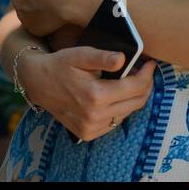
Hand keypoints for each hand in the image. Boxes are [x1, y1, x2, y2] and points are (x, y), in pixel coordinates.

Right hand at [16, 46, 156, 141]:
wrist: (38, 83)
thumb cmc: (60, 65)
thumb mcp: (80, 55)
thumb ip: (102, 57)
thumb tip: (123, 59)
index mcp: (96, 96)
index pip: (136, 87)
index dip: (148, 74)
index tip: (150, 63)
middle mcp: (95, 116)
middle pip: (137, 102)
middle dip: (145, 85)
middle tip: (144, 70)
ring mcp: (91, 128)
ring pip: (128, 112)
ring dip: (134, 97)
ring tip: (131, 81)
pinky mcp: (88, 134)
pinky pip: (115, 121)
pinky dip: (121, 108)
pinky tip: (116, 95)